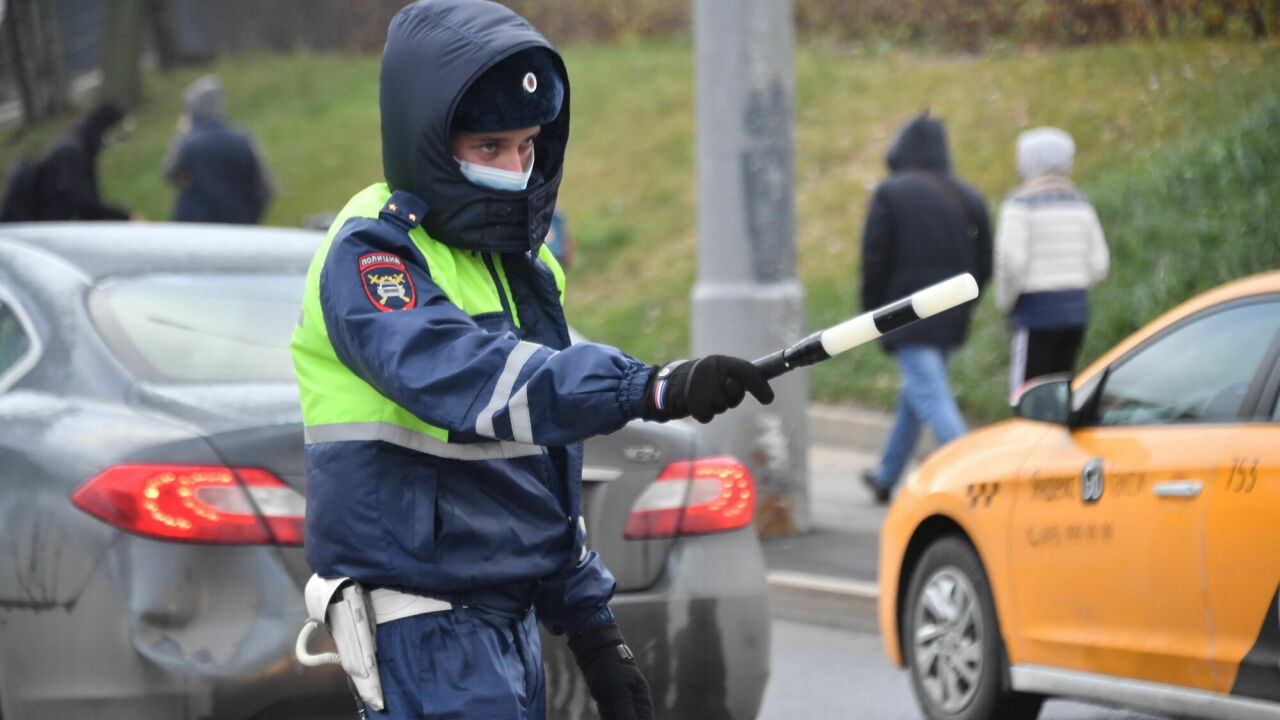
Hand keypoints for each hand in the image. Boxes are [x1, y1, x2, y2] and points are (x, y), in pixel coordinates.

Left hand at [568, 623, 652, 719]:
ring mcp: (622, 713)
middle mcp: (635, 711)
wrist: (598, 658)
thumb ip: (626, 709)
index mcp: (643, 703)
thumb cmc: (612, 668)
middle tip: (615, 719)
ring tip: (608, 717)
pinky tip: (605, 719)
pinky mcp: (610, 713)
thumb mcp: (619, 688)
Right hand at [642, 355, 774, 422]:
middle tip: (721, 392)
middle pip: (736, 393)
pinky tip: (696, 405)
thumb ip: (740, 378)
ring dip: (716, 406)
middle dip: (732, 397)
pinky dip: (704, 414)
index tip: (768, 399)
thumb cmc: (702, 380)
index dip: (759, 385)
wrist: (670, 385)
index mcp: (720, 361)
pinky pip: (708, 415)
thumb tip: (768, 396)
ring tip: (704, 397)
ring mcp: (700, 386)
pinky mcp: (692, 402)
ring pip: (723, 406)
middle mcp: (710, 370)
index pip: (746, 370)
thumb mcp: (720, 372)